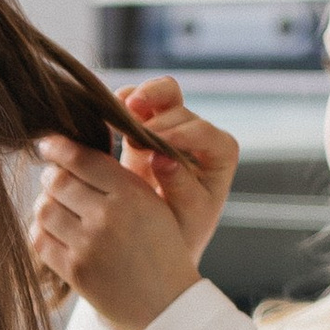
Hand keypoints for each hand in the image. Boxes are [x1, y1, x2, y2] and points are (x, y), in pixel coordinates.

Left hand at [32, 127, 226, 329]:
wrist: (166, 304)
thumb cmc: (160, 249)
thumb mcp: (153, 205)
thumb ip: (119, 179)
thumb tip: (72, 153)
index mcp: (132, 194)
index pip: (83, 159)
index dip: (59, 147)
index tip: (48, 144)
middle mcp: (108, 217)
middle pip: (58, 181)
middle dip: (50, 175)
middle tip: (52, 177)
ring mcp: (89, 246)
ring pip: (44, 209)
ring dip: (44, 202)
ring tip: (54, 204)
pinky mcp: (74, 271)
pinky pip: (40, 239)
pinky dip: (40, 229)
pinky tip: (52, 229)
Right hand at [115, 77, 240, 262]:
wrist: (159, 237)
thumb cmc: (182, 232)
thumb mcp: (186, 217)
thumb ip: (179, 186)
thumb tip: (161, 157)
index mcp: (219, 155)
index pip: (204, 133)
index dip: (179, 135)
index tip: (155, 148)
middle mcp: (199, 135)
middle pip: (180, 110)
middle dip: (155, 122)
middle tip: (134, 141)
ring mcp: (173, 125)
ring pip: (164, 92)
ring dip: (142, 97)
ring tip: (122, 112)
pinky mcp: (147, 125)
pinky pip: (138, 101)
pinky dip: (124, 100)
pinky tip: (110, 112)